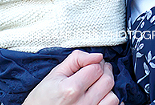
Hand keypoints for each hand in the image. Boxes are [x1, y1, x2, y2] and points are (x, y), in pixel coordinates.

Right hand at [0, 50, 118, 104]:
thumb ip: (76, 60)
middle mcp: (83, 104)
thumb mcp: (54, 74)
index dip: (95, 62)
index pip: (96, 68)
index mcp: (71, 89)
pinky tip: (101, 97)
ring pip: (112, 97)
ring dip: (108, 88)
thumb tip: (97, 55)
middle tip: (97, 70)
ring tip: (98, 85)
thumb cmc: (42, 98)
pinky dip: (109, 101)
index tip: (91, 63)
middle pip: (107, 81)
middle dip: (104, 71)